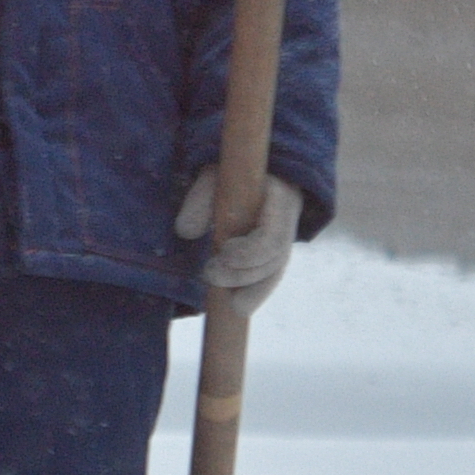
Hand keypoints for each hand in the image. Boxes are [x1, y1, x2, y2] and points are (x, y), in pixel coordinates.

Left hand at [174, 167, 297, 299]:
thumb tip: (185, 232)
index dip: (251, 252)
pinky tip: (238, 305)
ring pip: (276, 271)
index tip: (224, 254)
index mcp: (281, 198)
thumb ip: (200, 199)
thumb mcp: (215, 174)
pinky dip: (256, 292)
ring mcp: (286, 237)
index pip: (273, 235)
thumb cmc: (233, 170)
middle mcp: (289, 221)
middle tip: (210, 274)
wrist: (256, 169)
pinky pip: (270, 275)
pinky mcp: (276, 251)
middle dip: (245, 275)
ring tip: (230, 305)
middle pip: (276, 259)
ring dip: (253, 291)